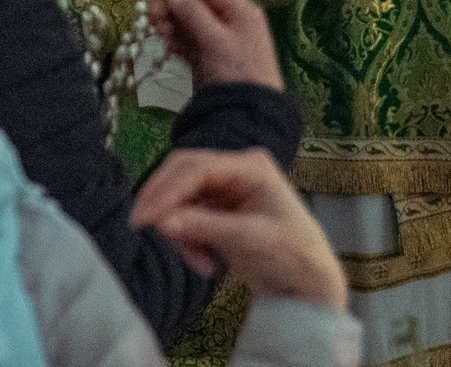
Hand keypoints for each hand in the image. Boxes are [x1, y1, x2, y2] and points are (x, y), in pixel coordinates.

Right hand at [131, 149, 348, 311]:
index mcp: (251, 166)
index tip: (143, 219)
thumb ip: (206, 227)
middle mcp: (235, 170)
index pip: (197, 167)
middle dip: (164, 205)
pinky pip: (185, 216)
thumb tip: (162, 222)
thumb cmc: (293, 255)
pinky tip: (206, 263)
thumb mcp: (251, 241)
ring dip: (179, 231)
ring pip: (179, 197)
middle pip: (182, 174)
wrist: (308, 283)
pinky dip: (187, 241)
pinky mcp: (217, 210)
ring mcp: (226, 189)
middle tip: (142, 231)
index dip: (166, 190)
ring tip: (200, 264)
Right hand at [149, 0, 283, 89]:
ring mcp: (220, 40)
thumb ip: (194, 14)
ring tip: (157, 28)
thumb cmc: (237, 71)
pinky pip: (190, 41)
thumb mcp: (216, 40)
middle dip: (173, 4)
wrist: (248, 114)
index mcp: (241, 9)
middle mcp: (231, 20)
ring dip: (172, 22)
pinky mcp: (210, 59)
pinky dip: (177, 40)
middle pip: (197, 3)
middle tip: (151, 11)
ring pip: (191, 22)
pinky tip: (165, 43)